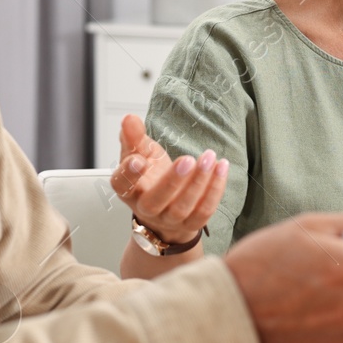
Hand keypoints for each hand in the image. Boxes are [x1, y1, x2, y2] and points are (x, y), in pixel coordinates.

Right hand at [110, 114, 227, 244]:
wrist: (165, 210)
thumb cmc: (150, 177)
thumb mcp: (140, 154)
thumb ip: (134, 136)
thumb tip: (129, 118)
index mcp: (129, 189)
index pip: (121, 184)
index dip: (128, 174)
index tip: (138, 159)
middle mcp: (147, 208)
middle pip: (156, 200)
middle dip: (172, 180)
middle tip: (186, 160)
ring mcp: (170, 219)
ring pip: (183, 206)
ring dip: (199, 181)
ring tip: (209, 157)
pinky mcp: (192, 223)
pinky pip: (205, 210)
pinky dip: (215, 189)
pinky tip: (221, 167)